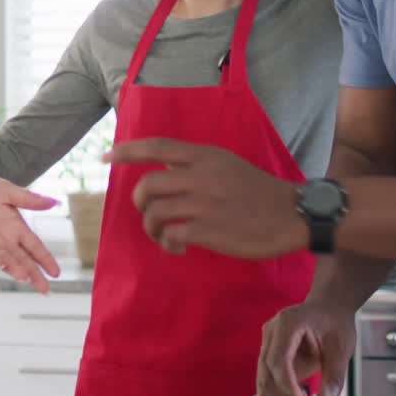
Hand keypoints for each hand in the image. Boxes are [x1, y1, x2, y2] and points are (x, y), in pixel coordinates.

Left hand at [0, 177, 62, 293]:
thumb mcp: (5, 190)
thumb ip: (28, 199)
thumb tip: (54, 202)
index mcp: (15, 227)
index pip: (34, 246)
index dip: (45, 259)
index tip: (55, 272)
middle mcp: (4, 240)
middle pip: (23, 260)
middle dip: (34, 274)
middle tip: (44, 289)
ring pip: (5, 260)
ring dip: (14, 268)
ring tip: (25, 277)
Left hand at [103, 138, 305, 258]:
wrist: (291, 214)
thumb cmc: (257, 190)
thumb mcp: (226, 165)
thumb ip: (195, 165)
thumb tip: (163, 171)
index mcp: (205, 156)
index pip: (157, 147)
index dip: (127, 151)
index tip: (105, 156)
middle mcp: (201, 176)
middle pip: (147, 186)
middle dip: (139, 203)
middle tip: (149, 213)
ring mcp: (203, 204)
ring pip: (154, 213)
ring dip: (151, 228)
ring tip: (164, 236)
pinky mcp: (208, 231)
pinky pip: (170, 236)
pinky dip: (167, 244)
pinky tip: (178, 248)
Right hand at [256, 301, 355, 395]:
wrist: (328, 306)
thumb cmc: (336, 323)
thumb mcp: (341, 349)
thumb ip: (333, 379)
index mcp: (288, 324)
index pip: (279, 359)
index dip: (286, 386)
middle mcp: (271, 332)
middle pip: (267, 370)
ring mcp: (267, 342)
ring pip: (263, 376)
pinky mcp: (268, 353)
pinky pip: (267, 376)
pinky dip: (275, 394)